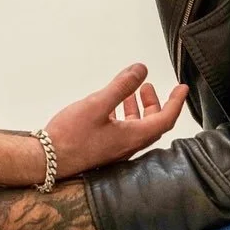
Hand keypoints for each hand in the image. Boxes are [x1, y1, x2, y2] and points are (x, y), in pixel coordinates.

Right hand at [45, 63, 187, 177]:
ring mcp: (115, 149)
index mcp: (133, 136)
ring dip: (137, 108)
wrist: (47, 160)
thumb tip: (141, 70)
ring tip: (131, 92)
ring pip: (136, 127)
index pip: (165, 119)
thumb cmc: (71, 134)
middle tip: (148, 87)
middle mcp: (128, 145)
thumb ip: (121, 86)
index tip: (181, 88)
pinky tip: (110, 106)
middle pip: (151, 124)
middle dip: (154, 103)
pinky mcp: (103, 148)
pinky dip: (122, 115)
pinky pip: (122, 130)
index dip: (175, 102)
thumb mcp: (97, 104)